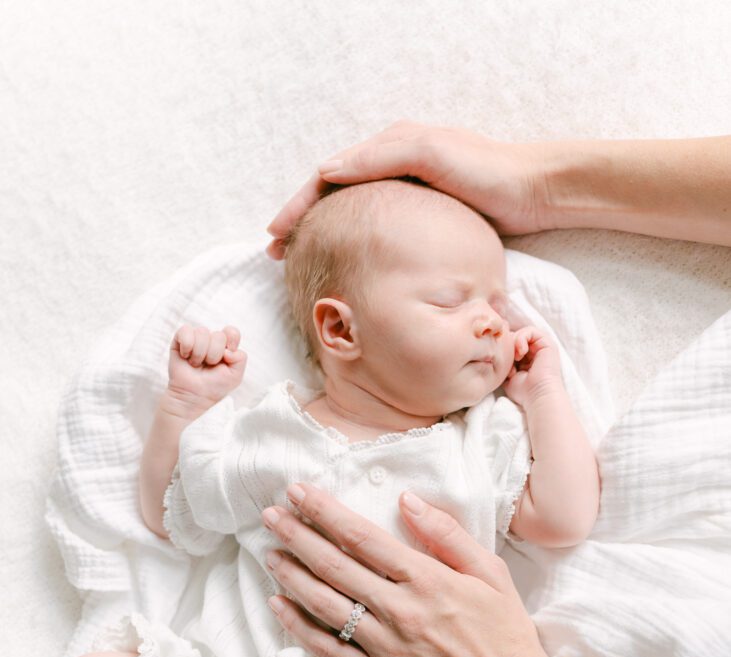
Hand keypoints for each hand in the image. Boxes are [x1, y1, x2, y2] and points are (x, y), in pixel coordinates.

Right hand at [167, 325, 246, 405]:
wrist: (193, 396)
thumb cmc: (214, 386)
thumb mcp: (235, 376)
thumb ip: (241, 358)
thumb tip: (227, 350)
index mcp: (226, 346)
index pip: (232, 332)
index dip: (231, 341)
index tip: (226, 356)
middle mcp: (212, 340)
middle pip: (218, 335)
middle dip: (214, 355)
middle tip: (208, 365)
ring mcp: (196, 338)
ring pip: (202, 332)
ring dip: (199, 353)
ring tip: (196, 364)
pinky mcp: (180, 339)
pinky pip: (185, 331)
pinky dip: (187, 346)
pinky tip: (186, 357)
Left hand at [261, 484, 553, 656]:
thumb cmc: (506, 633)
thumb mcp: (491, 572)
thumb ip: (447, 534)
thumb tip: (406, 499)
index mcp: (427, 579)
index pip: (362, 537)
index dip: (324, 512)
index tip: (298, 492)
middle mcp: (401, 610)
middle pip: (334, 565)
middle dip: (297, 535)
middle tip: (270, 515)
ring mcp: (386, 647)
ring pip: (324, 604)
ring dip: (291, 575)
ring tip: (269, 553)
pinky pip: (328, 649)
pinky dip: (299, 626)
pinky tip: (278, 605)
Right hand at [266, 120, 552, 257]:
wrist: (533, 192)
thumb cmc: (486, 171)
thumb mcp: (430, 154)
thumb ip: (380, 157)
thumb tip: (326, 170)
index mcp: (389, 148)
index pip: (328, 175)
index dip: (299, 204)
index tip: (276, 233)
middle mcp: (393, 165)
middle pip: (332, 194)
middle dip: (302, 221)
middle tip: (276, 251)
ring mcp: (406, 191)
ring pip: (349, 212)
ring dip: (321, 233)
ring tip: (300, 258)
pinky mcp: (422, 215)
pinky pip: (374, 226)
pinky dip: (350, 240)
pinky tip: (344, 260)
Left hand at [502, 327, 562, 406]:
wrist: (538, 395)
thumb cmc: (524, 391)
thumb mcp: (508, 374)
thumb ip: (505, 362)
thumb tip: (498, 349)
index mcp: (527, 359)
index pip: (511, 345)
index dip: (504, 351)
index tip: (503, 366)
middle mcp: (535, 351)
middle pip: (515, 338)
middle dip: (508, 347)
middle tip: (508, 361)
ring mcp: (542, 347)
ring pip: (522, 333)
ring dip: (514, 343)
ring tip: (515, 358)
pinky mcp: (547, 343)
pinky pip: (530, 331)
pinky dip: (521, 339)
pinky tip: (520, 353)